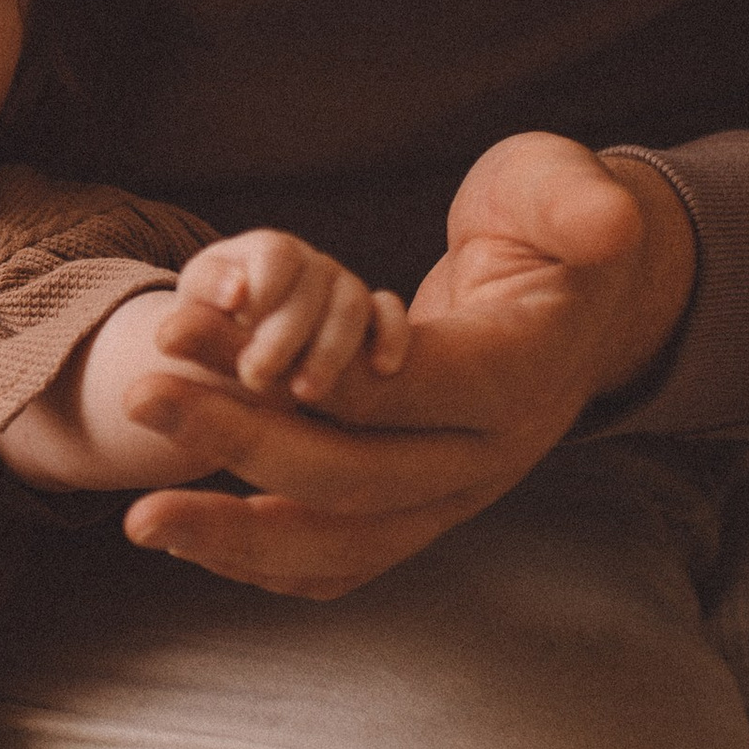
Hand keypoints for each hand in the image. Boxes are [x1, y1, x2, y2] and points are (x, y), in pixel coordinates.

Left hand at [119, 136, 697, 599]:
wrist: (580, 305)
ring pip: (345, 546)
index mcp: (521, 376)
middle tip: (140, 394)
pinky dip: (263, 561)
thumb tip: (609, 222)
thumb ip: (578, 204)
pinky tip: (186, 539)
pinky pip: (340, 562)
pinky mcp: (421, 512)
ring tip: (142, 519)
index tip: (207, 343)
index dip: (306, 373)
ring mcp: (456, 496)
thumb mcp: (565, 187)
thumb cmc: (553, 226)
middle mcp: (491, 455)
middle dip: (239, 443)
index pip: (403, 390)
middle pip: (358, 476)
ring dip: (238, 538)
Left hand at [151, 229, 408, 404]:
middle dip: (285, 335)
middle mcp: (313, 264)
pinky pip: (392, 316)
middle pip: (315, 286)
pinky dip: (393, 337)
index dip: (261, 290)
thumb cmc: (211, 318)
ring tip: (304, 394)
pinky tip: (381, 369)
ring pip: (353, 307)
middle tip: (254, 377)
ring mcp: (346, 288)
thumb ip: (207, 295)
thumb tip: (234, 293)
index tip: (238, 326)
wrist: (237, 340)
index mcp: (270, 250)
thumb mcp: (196, 305)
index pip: (277, 255)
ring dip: (332, 350)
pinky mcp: (372, 316)